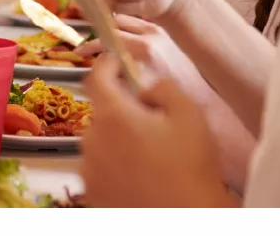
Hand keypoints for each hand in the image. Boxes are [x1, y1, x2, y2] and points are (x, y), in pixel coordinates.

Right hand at [76, 15, 208, 93]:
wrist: (198, 97)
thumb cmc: (166, 99)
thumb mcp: (134, 89)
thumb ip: (113, 74)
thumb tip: (97, 66)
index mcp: (143, 47)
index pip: (106, 38)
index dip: (89, 45)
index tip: (78, 52)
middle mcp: (152, 33)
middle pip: (115, 23)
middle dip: (100, 34)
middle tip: (89, 46)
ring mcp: (159, 31)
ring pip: (126, 20)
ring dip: (112, 30)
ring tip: (103, 44)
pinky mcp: (164, 34)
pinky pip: (137, 24)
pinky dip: (125, 30)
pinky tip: (121, 45)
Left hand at [80, 55, 231, 206]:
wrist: (186, 220)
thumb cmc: (191, 169)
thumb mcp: (190, 116)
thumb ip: (165, 89)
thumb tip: (146, 87)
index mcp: (113, 115)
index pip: (97, 76)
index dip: (107, 64)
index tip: (116, 61)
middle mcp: (92, 139)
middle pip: (103, 113)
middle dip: (124, 112)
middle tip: (154, 124)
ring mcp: (88, 168)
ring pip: (102, 142)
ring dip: (120, 141)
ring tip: (153, 157)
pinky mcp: (91, 191)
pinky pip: (100, 168)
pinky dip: (116, 167)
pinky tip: (143, 176)